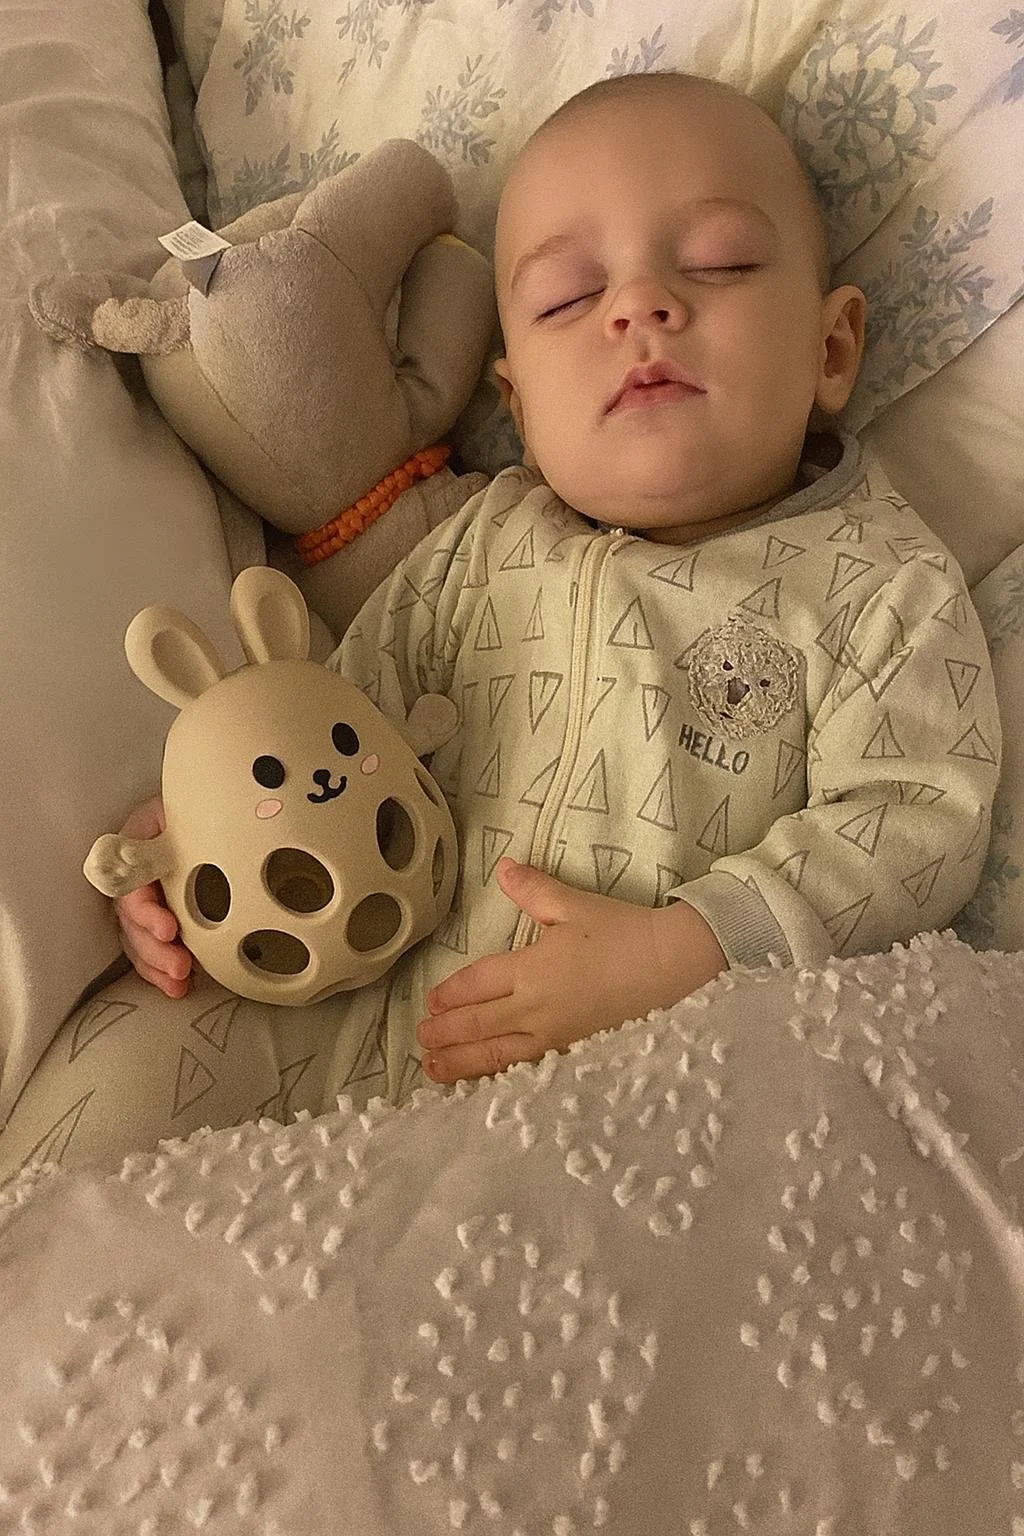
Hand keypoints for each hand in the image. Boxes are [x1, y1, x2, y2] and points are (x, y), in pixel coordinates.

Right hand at [113, 794, 192, 998]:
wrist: (219, 811)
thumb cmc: (206, 806)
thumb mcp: (188, 808)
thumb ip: (179, 824)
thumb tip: (172, 843)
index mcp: (137, 847)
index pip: (130, 885)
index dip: (146, 912)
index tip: (169, 929)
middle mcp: (134, 876)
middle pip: (131, 921)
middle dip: (154, 949)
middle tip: (181, 967)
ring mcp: (147, 900)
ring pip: (139, 941)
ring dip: (157, 967)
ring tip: (179, 985)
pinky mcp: (162, 919)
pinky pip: (154, 949)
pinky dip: (163, 972)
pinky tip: (180, 988)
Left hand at [416, 859, 726, 1083]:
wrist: (676, 967)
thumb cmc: (626, 933)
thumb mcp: (575, 905)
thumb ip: (534, 889)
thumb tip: (503, 866)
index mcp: (531, 969)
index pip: (477, 984)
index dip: (450, 994)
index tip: (430, 1002)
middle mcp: (535, 1009)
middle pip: (478, 1023)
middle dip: (445, 1032)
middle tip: (421, 1039)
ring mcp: (554, 1037)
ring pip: (496, 1054)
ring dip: (461, 1062)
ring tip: (435, 1070)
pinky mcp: (575, 1054)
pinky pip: (527, 1070)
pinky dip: (499, 1077)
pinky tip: (488, 1084)